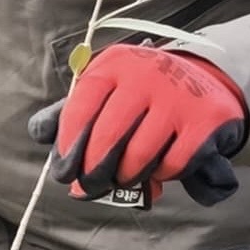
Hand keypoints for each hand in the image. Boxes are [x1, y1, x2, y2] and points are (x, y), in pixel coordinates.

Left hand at [34, 45, 246, 204]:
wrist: (205, 79)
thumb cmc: (140, 93)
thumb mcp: (104, 90)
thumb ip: (69, 112)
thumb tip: (41, 135)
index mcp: (114, 64)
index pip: (80, 108)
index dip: (68, 145)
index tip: (64, 170)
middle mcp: (147, 74)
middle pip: (107, 137)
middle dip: (92, 171)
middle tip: (88, 186)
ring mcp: (180, 96)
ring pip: (138, 155)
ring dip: (126, 176)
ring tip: (123, 176)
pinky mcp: (207, 119)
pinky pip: (172, 163)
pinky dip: (161, 174)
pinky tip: (158, 167)